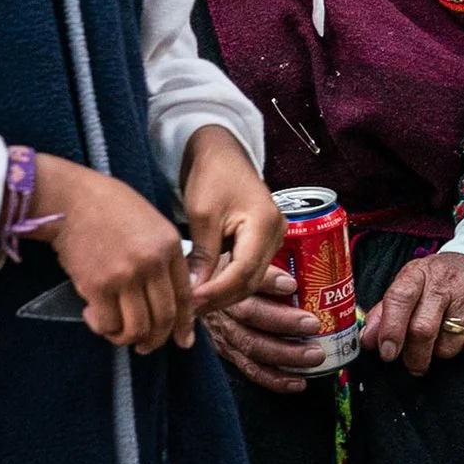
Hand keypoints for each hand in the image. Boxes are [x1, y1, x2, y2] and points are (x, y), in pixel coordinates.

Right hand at [31, 154, 193, 353]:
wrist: (72, 199)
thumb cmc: (110, 209)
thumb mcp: (151, 224)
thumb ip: (163, 257)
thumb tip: (166, 294)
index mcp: (170, 246)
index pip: (185, 295)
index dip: (184, 324)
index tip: (182, 341)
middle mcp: (152, 263)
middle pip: (163, 317)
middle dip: (156, 340)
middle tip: (145, 347)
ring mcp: (126, 276)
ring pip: (137, 327)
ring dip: (127, 338)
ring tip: (116, 333)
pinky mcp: (97, 285)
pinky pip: (108, 323)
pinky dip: (102, 327)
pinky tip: (93, 315)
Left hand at [179, 125, 282, 313]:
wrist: (221, 152)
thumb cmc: (212, 175)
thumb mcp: (202, 214)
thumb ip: (202, 255)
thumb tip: (191, 294)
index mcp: (265, 224)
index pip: (244, 271)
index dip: (216, 292)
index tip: (188, 303)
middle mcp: (277, 234)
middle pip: (250, 281)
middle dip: (219, 298)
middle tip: (186, 310)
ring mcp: (273, 238)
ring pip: (250, 280)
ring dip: (222, 294)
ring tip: (191, 303)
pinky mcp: (262, 241)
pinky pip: (247, 270)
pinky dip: (226, 283)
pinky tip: (204, 289)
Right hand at [199, 262, 324, 393]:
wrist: (196, 284)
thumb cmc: (232, 262)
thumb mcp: (242, 249)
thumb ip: (267, 252)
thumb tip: (311, 253)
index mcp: (228, 274)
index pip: (246, 277)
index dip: (269, 281)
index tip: (292, 284)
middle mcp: (223, 305)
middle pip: (251, 314)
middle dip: (284, 322)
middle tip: (313, 324)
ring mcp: (222, 331)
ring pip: (251, 345)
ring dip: (285, 353)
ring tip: (314, 355)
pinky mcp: (224, 350)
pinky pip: (249, 368)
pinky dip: (273, 378)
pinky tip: (297, 382)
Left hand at [361, 250, 463, 376]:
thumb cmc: (445, 279)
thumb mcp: (414, 284)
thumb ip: (387, 311)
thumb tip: (367, 340)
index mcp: (421, 272)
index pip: (400, 298)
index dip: (390, 329)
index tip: (387, 353)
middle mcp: (448, 280)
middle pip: (423, 330)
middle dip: (414, 356)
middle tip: (413, 365)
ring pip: (448, 345)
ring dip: (441, 353)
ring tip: (444, 339)